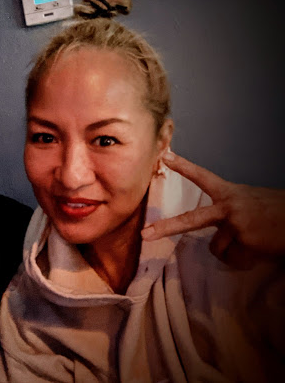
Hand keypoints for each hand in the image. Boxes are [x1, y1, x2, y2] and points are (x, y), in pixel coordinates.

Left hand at [141, 151, 284, 268]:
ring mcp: (236, 225)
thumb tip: (218, 230)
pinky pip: (233, 260)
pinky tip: (259, 250)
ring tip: (254, 240)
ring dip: (233, 250)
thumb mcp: (251, 201)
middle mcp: (229, 207)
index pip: (202, 177)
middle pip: (190, 220)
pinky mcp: (246, 242)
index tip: (163, 156)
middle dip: (165, 227)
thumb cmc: (277, 212)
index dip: (183, 166)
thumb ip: (230, 209)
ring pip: (217, 248)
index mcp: (230, 193)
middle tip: (144, 234)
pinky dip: (244, 260)